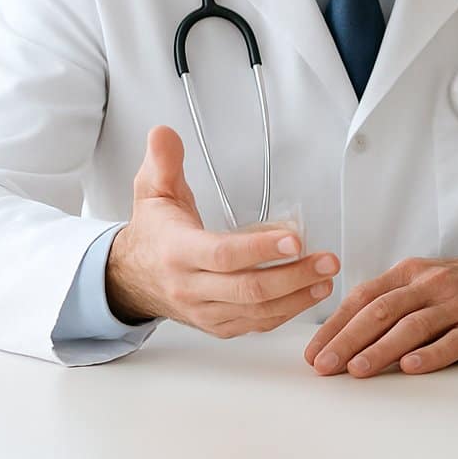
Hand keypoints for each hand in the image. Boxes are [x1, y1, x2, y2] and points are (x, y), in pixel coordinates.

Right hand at [105, 125, 340, 336]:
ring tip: (326, 277)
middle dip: (293, 276)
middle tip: (326, 261)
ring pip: (256, 311)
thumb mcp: (152, 192)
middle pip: (248, 289)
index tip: (294, 239)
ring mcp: (205, 310)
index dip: (259, 250)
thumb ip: (163, 162)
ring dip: (297, 297)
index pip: (223, 254)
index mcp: (178, 252)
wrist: (130, 279)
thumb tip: (164, 133)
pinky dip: (286, 313)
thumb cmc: (153, 234)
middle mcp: (192, 287)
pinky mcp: (217, 325)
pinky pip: (255, 325)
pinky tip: (309, 295)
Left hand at [303, 256, 457, 376]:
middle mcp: (431, 284)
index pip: (364, 297)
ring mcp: (457, 304)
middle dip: (349, 340)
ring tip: (358, 369)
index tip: (314, 351)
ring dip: (382, 349)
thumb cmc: (456, 288)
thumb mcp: (419, 283)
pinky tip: (411, 367)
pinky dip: (430, 355)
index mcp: (409, 273)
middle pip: (383, 311)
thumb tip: (339, 335)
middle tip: (326, 365)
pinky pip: (452, 341)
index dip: (335, 325)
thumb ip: (385, 302)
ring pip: (413, 326)